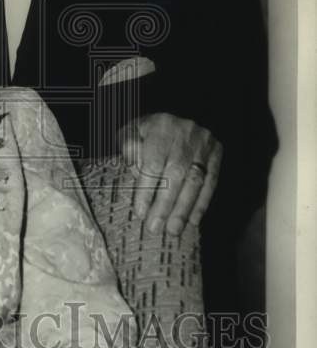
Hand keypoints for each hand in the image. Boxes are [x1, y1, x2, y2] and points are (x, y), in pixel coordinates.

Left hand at [118, 113, 221, 235]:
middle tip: (155, 228)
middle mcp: (185, 134)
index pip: (153, 163)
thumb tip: (137, 175)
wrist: (174, 117)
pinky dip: (202, 203)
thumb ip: (129, 151)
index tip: (141, 213)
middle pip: (175, 174)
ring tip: (174, 230)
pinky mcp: (217, 153)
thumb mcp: (130, 133)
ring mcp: (204, 144)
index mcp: (160, 127)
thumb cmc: (146, 131)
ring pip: (195, 181)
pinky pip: (212, 182)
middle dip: (165, 205)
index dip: (147, 190)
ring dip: (184, 209)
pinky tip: (194, 221)